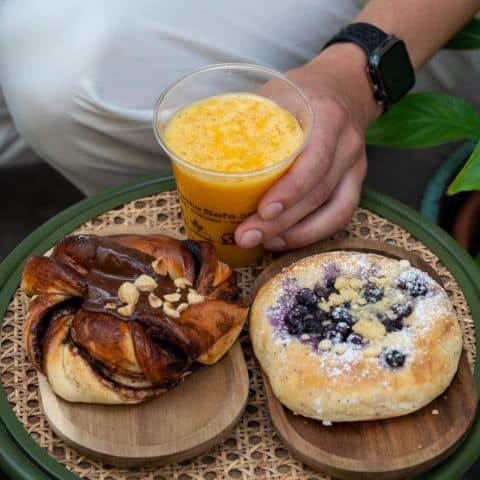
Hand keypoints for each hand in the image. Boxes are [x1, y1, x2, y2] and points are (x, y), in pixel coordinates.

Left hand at [235, 45, 380, 250]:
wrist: (343, 88)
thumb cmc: (301, 92)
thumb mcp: (274, 93)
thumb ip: (246, 119)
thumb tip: (198, 148)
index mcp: (326, 117)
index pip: (315, 159)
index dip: (290, 189)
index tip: (262, 210)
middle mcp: (346, 144)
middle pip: (318, 192)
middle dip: (280, 221)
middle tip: (246, 236)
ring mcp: (354, 166)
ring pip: (333, 211)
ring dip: (295, 234)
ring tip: (262, 242)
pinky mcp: (354, 182)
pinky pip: (340, 215)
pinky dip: (312, 233)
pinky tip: (283, 239)